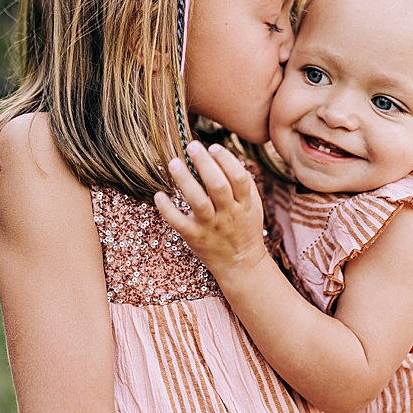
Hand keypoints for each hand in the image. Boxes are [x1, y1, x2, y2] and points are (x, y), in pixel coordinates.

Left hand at [153, 141, 267, 279]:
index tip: (213, 147)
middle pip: (217, 186)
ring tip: (173, 163)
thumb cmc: (244, 228)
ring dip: (185, 181)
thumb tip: (225, 155)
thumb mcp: (254, 206)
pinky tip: (159, 195)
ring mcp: (211, 227)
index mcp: (245, 204)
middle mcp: (229, 214)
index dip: (226, 160)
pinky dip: (167, 209)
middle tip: (191, 146)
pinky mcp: (195, 238)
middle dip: (204, 164)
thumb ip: (244, 183)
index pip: (238, 178)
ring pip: (198, 202)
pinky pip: (179, 223)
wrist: (241, 266)